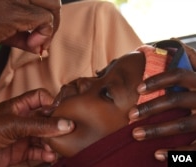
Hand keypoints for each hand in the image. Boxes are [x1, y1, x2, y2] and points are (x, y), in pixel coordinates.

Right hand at [0, 0, 60, 54]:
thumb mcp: (2, 29)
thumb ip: (22, 35)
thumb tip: (40, 46)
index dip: (48, 14)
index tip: (41, 33)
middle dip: (54, 20)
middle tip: (44, 39)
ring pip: (52, 6)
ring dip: (51, 29)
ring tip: (37, 44)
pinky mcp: (15, 10)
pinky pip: (44, 20)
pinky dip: (44, 35)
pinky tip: (33, 46)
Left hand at [0, 89, 73, 165]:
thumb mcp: (13, 124)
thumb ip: (39, 125)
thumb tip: (65, 124)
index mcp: (19, 107)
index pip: (40, 98)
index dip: (51, 102)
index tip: (62, 112)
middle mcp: (23, 120)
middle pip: (46, 119)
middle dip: (56, 126)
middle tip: (65, 134)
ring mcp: (22, 137)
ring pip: (44, 137)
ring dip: (52, 143)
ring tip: (55, 148)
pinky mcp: (20, 152)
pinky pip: (38, 152)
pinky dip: (45, 154)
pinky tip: (49, 157)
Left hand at [129, 41, 195, 160]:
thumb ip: (188, 59)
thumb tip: (169, 40)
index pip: (180, 75)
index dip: (158, 80)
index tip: (138, 88)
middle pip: (176, 100)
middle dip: (151, 107)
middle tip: (130, 115)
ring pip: (182, 125)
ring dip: (156, 130)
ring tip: (135, 134)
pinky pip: (194, 149)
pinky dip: (175, 154)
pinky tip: (156, 154)